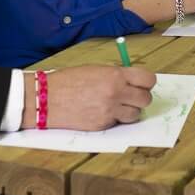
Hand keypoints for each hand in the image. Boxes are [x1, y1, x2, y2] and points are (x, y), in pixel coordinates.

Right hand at [33, 64, 156, 130]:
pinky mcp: (103, 125)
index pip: (148, 79)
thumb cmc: (68, 80)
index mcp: (115, 75)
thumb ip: (116, 75)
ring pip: (136, 114)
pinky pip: (119, 123)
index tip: (143, 84)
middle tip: (132, 96)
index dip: (147, 82)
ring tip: (118, 105)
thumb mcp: (95, 69)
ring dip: (130, 110)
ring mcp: (110, 111)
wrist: (47, 99)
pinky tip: (103, 112)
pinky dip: (116, 119)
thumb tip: (132, 80)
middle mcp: (116, 93)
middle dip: (141, 97)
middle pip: (146, 99)